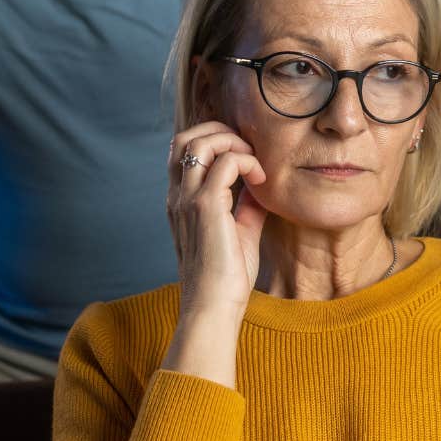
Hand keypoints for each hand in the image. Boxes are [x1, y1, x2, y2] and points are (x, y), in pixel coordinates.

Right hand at [166, 122, 268, 317]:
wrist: (213, 308)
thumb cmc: (225, 279)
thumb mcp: (239, 233)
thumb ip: (245, 206)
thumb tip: (261, 185)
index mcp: (181, 202)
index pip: (183, 152)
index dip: (213, 141)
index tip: (244, 158)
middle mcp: (179, 196)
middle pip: (185, 138)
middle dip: (219, 132)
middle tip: (248, 151)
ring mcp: (188, 200)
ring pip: (200, 142)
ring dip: (233, 142)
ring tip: (254, 162)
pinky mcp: (205, 207)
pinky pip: (225, 163)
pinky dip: (247, 162)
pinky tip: (261, 180)